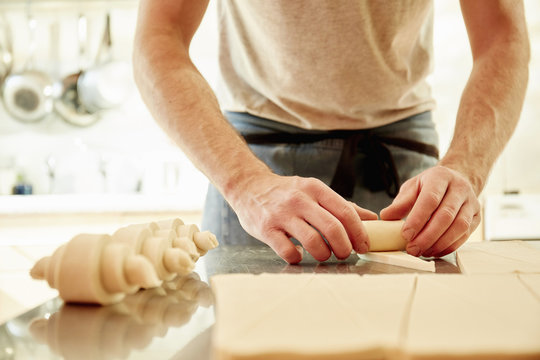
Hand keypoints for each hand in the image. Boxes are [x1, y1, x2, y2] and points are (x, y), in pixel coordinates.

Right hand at [230, 174, 377, 263]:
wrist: (248, 186)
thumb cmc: (286, 193)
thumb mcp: (314, 191)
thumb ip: (341, 205)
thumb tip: (373, 219)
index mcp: (315, 188)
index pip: (345, 212)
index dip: (359, 233)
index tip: (363, 245)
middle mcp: (299, 200)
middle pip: (333, 229)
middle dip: (344, 248)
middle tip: (344, 254)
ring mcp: (282, 215)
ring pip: (313, 242)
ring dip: (324, 255)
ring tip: (323, 255)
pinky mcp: (266, 229)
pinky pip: (288, 251)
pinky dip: (297, 258)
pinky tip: (298, 254)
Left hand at [380, 165, 480, 257]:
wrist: (456, 180)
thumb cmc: (430, 185)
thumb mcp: (412, 187)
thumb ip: (400, 202)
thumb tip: (385, 216)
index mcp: (440, 177)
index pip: (430, 200)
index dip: (418, 219)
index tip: (405, 235)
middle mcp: (459, 188)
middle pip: (446, 215)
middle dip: (428, 236)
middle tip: (412, 249)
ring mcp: (471, 202)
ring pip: (459, 226)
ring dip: (439, 243)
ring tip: (422, 252)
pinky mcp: (477, 217)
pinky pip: (465, 235)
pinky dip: (449, 246)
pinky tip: (435, 251)